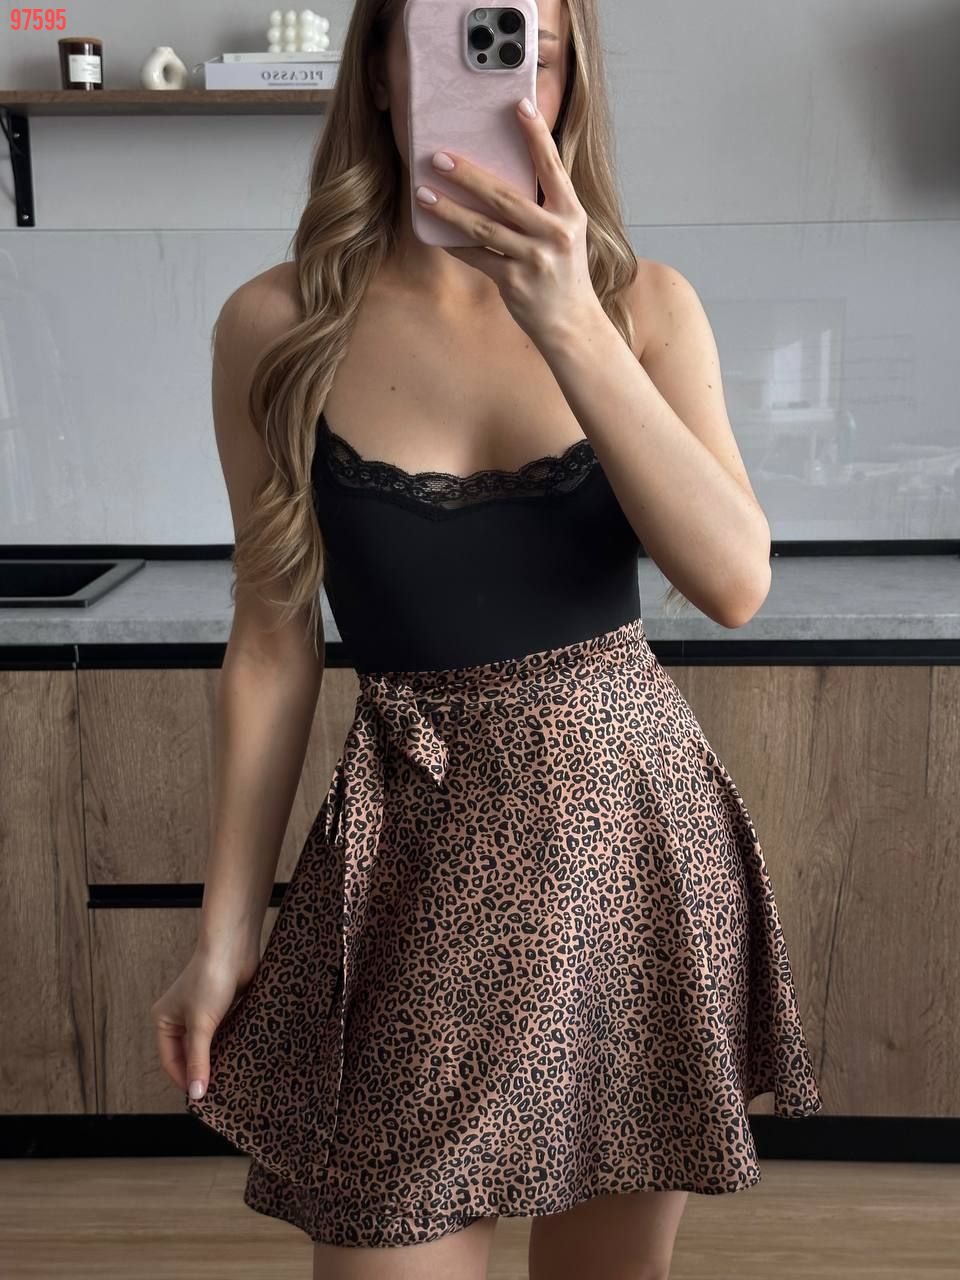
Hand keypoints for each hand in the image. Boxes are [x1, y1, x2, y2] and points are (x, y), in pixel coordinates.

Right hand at [151, 945, 259, 1100]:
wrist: (234, 947)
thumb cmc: (210, 979)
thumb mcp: (201, 1025)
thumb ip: (198, 1060)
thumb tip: (196, 1093)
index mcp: (165, 1020)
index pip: (170, 1060)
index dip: (184, 1079)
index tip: (200, 1098)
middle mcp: (180, 1017)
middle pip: (188, 1054)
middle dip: (200, 1070)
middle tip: (216, 1092)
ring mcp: (201, 1011)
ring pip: (207, 1045)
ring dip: (216, 1058)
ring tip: (229, 1078)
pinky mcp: (222, 1007)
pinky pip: (222, 1033)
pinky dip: (228, 1045)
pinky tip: (238, 1056)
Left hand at [415, 96, 603, 348]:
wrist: (571, 323)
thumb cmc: (563, 271)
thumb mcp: (565, 232)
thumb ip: (544, 204)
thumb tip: (502, 173)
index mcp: (571, 213)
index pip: (552, 166)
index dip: (535, 135)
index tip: (518, 104)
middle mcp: (555, 233)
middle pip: (505, 197)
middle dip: (469, 175)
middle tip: (439, 157)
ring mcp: (535, 259)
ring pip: (484, 228)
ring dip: (450, 209)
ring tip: (423, 194)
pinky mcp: (515, 282)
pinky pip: (477, 258)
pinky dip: (455, 244)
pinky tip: (435, 233)